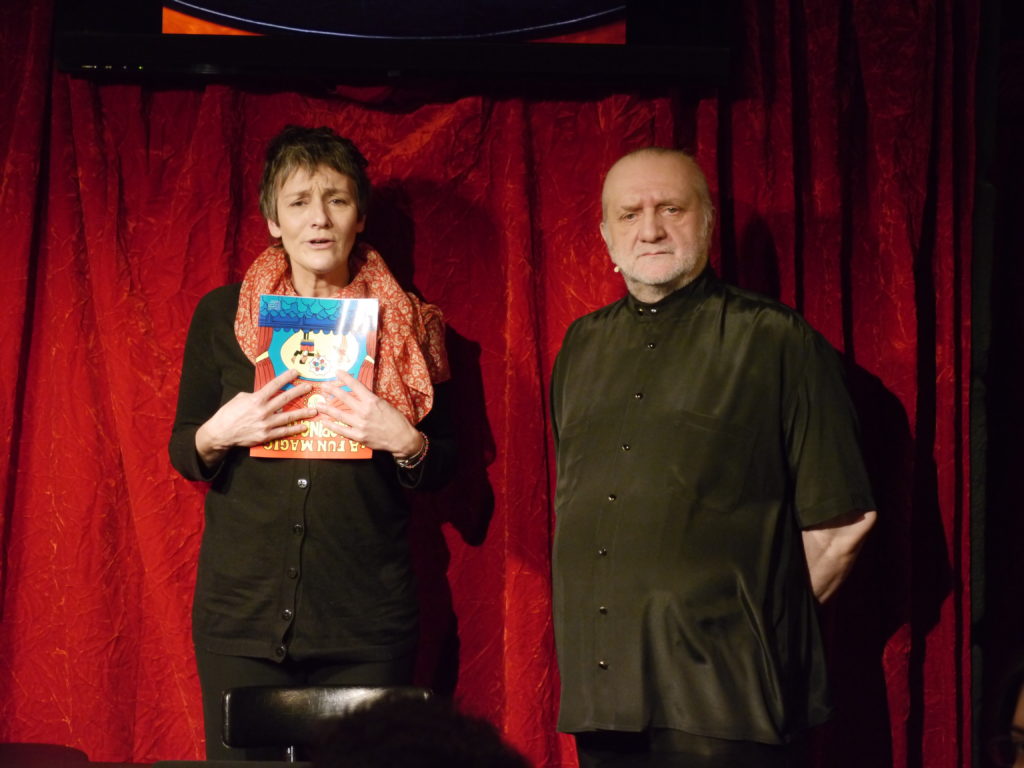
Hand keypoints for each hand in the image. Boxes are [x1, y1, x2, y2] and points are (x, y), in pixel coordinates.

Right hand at [195, 368, 315, 465]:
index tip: (296, 372)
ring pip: (288, 417)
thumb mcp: (239, 399)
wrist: (221, 433)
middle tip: (310, 388)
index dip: (286, 377)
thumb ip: (254, 395)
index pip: (274, 385)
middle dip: (299, 392)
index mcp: (256, 399)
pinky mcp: (266, 436)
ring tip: (314, 410)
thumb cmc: (228, 414)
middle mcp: (263, 411)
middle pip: (285, 399)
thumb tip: (265, 394)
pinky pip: (283, 432)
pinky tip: (303, 427)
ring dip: (303, 413)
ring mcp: (265, 424)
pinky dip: (294, 429)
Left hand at [318, 371, 421, 456]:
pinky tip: (324, 422)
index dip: (345, 377)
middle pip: (344, 398)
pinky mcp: (358, 436)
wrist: (402, 438)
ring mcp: (360, 424)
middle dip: (331, 390)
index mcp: (372, 401)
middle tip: (323, 386)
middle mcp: (364, 411)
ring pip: (339, 414)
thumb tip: (359, 396)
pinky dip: (332, 426)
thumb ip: (371, 400)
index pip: (356, 385)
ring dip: (327, 408)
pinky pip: (342, 430)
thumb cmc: (396, 420)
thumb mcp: (385, 404)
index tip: (337, 372)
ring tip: (318, 404)